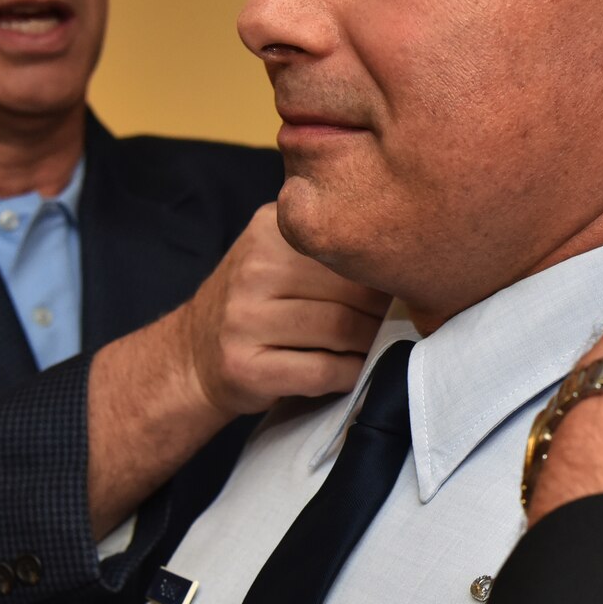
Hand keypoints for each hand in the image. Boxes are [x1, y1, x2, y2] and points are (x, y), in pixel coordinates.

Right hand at [175, 204, 389, 415]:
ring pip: (342, 329)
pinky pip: (324, 370)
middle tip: (395, 324)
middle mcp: (254, 269)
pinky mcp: (246, 367)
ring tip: (376, 346)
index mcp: (270, 229)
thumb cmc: (259, 305)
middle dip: (384, 313)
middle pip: (353, 290)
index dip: (385, 273)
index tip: (402, 289)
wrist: (193, 355)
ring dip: (372, 344)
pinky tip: (355, 371)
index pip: (351, 246)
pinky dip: (352, 374)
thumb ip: (329, 248)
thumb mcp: (280, 255)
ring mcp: (244, 319)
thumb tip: (409, 263)